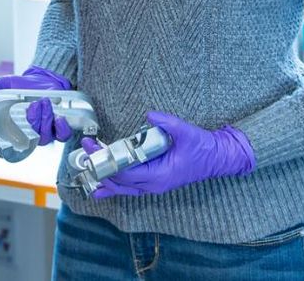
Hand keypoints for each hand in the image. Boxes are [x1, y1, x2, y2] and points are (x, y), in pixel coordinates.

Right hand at [0, 66, 74, 144]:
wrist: (44, 80)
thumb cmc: (23, 87)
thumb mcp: (5, 84)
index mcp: (8, 129)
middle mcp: (24, 136)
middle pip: (23, 144)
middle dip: (29, 125)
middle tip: (32, 106)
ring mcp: (40, 134)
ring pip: (42, 138)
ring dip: (44, 120)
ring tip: (43, 102)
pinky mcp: (57, 130)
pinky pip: (60, 136)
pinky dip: (61, 128)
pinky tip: (58, 117)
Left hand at [82, 112, 255, 198]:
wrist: (218, 158)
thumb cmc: (203, 148)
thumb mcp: (187, 132)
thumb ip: (168, 123)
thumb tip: (150, 115)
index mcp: (160, 175)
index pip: (126, 172)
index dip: (107, 161)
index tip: (94, 147)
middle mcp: (154, 185)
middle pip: (120, 182)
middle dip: (100, 167)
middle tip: (85, 152)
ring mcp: (154, 185)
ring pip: (123, 188)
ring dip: (105, 178)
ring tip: (86, 170)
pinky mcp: (155, 181)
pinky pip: (131, 187)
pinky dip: (115, 184)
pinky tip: (101, 186)